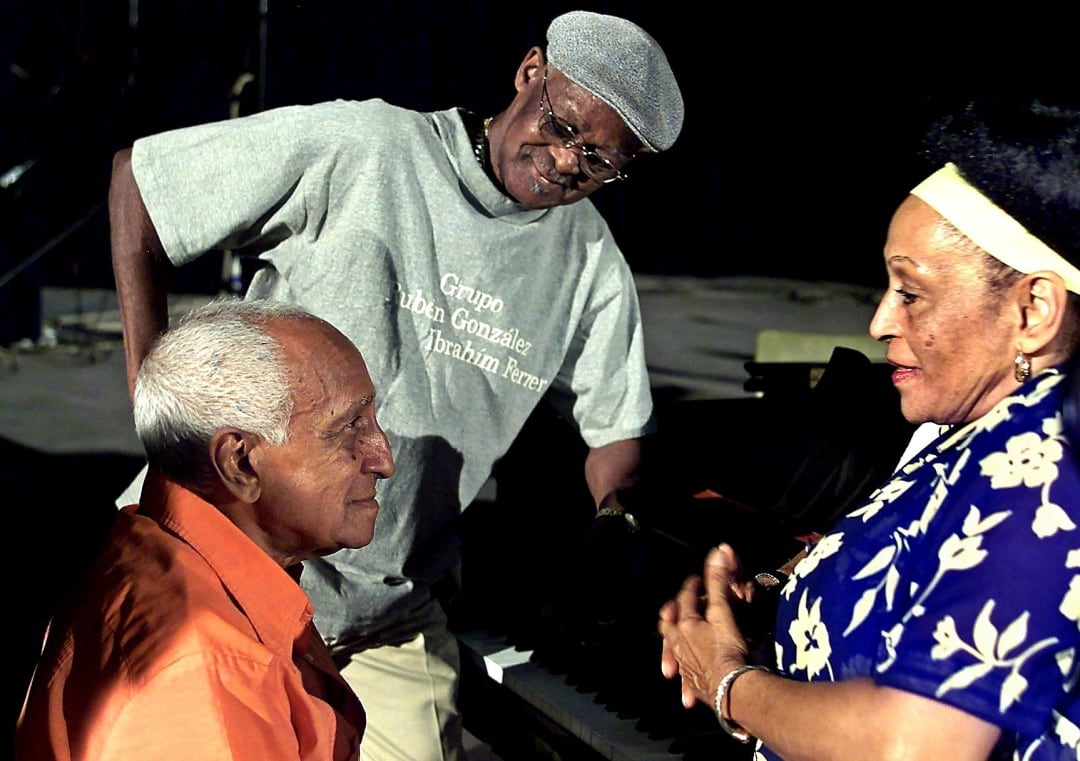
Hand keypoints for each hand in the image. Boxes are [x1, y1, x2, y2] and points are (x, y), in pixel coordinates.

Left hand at [657, 543, 753, 708]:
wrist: (732, 689)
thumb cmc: (728, 647)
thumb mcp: (724, 611)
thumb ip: (719, 582)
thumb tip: (719, 549)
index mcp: (686, 623)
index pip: (686, 597)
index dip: (692, 586)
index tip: (697, 580)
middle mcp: (679, 643)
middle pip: (668, 625)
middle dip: (671, 616)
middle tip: (673, 610)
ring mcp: (685, 665)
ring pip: (673, 653)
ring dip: (673, 651)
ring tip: (675, 649)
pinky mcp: (694, 684)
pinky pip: (686, 678)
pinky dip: (686, 678)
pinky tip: (687, 684)